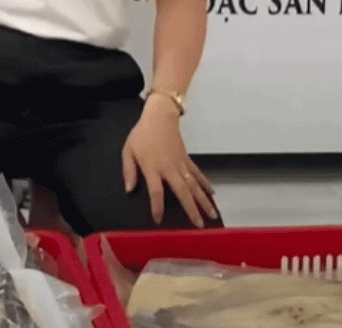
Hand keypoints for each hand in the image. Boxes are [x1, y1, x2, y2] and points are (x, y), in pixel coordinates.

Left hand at [121, 94, 217, 226]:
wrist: (159, 116)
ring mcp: (180, 163)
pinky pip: (197, 173)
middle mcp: (169, 167)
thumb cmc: (142, 134)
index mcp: (153, 167)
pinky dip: (205, 184)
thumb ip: (128, 170)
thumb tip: (129, 189)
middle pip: (182, 191)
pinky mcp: (186, 159)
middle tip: (199, 225)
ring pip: (194, 185)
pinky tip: (212, 194)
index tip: (158, 220)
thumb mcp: (128, 150)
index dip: (157, 206)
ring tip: (212, 215)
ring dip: (204, 200)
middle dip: (191, 209)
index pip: (156, 191)